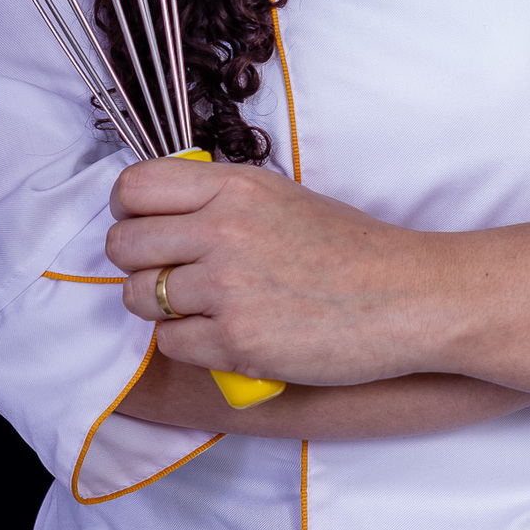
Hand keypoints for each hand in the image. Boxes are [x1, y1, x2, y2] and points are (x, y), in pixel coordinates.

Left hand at [107, 158, 434, 387]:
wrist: (406, 297)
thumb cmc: (351, 249)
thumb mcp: (283, 198)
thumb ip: (221, 200)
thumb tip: (162, 214)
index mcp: (235, 186)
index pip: (134, 186)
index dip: (128, 209)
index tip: (145, 224)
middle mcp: (223, 229)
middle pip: (124, 244)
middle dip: (139, 263)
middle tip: (172, 273)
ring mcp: (227, 286)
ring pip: (139, 296)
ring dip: (161, 306)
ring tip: (202, 306)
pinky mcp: (235, 340)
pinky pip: (170, 343)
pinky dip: (190, 343)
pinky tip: (226, 333)